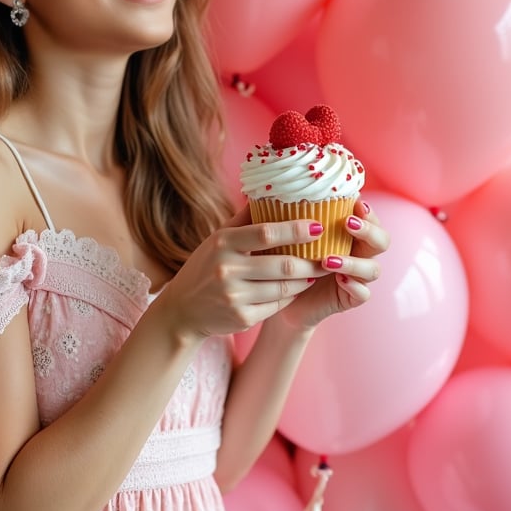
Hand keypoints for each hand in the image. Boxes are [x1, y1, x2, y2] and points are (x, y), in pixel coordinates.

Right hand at [156, 204, 325, 340]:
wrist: (182, 310)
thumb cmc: (205, 268)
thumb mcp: (217, 240)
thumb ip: (244, 220)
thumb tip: (273, 192)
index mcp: (222, 243)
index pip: (266, 233)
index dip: (295, 230)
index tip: (317, 227)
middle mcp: (227, 270)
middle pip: (283, 264)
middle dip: (311, 261)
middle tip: (328, 256)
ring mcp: (234, 296)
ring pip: (285, 287)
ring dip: (306, 280)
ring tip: (317, 271)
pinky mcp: (242, 318)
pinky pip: (278, 305)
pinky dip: (292, 296)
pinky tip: (298, 288)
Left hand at [277, 199, 389, 331]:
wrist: (277, 299)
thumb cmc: (282, 262)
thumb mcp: (284, 237)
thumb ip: (288, 218)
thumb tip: (271, 191)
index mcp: (346, 235)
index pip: (368, 219)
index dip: (366, 211)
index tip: (355, 202)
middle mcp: (357, 254)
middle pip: (381, 241)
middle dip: (369, 231)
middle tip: (348, 224)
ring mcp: (357, 278)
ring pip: (373, 268)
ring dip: (354, 262)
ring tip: (328, 260)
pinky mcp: (350, 298)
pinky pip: (363, 294)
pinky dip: (355, 286)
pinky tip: (340, 281)